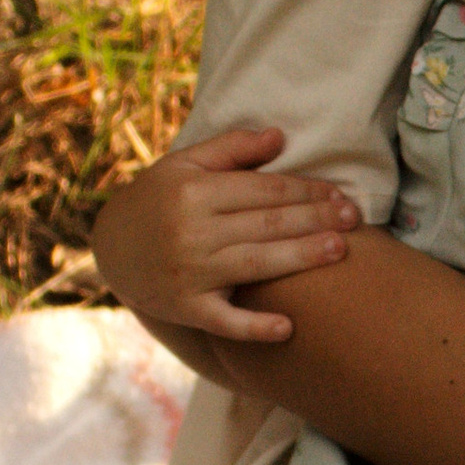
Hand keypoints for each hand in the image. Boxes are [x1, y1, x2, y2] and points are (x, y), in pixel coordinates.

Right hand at [91, 125, 362, 344]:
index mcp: (194, 192)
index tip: (339, 194)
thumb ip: (231, 148)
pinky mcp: (185, 308)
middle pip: (267, 224)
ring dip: (301, 258)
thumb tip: (280, 136)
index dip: (305, 191)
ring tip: (340, 251)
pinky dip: (254, 327)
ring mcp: (189, 273)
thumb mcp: (183, 165)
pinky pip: (225, 321)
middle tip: (354, 219)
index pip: (263, 190)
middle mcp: (191, 232)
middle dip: (315, 220)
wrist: (110, 248)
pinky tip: (286, 328)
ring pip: (257, 264)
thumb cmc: (157, 199)